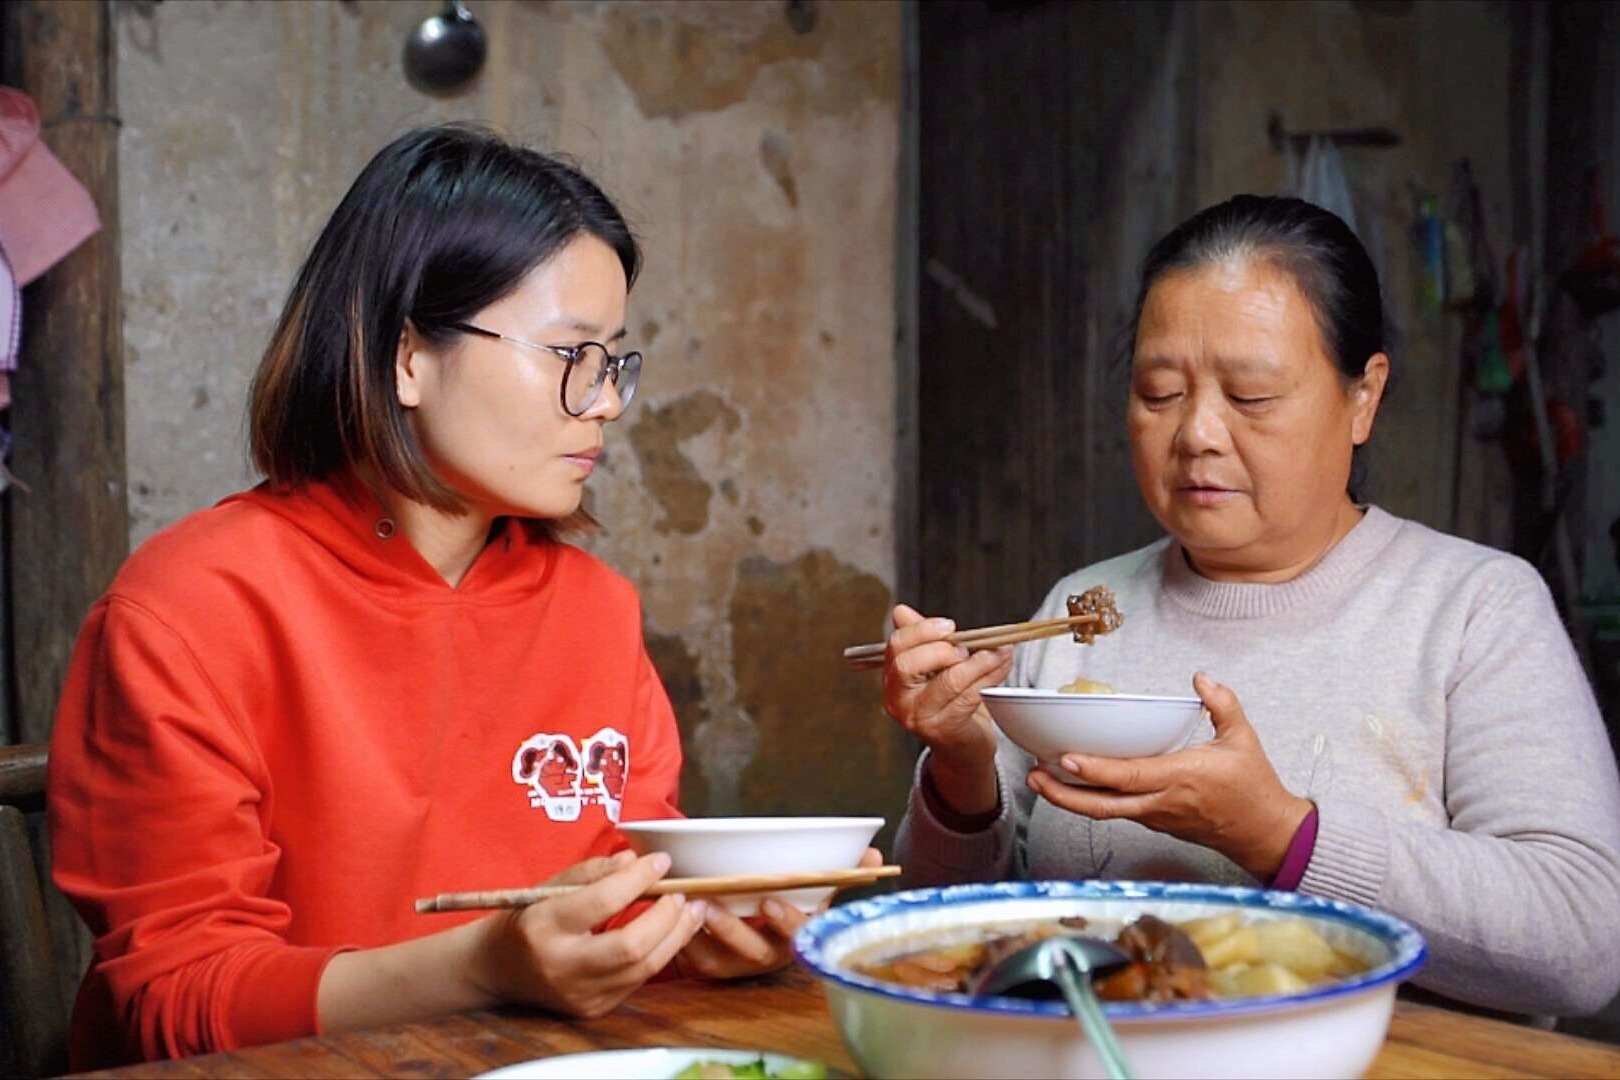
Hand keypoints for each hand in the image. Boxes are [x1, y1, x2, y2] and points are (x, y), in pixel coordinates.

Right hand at [472, 850, 706, 1017]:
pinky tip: (673, 933)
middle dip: (666, 917)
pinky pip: (639, 980)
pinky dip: (661, 953)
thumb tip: (635, 861)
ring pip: (644, 969)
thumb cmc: (527, 918)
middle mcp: (562, 966)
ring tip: (692, 910)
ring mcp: (580, 994)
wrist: (498, 969)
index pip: (601, 901)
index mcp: (545, 926)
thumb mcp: (549, 886)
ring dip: (676, 936)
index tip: (661, 861)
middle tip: (682, 893)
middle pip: (630, 947)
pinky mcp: (595, 1008)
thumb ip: (593, 872)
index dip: (638, 879)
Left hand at [675, 848, 883, 979]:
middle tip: (710, 905)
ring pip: (721, 960)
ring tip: (688, 908)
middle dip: (732, 930)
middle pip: (754, 952)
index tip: (769, 901)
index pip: (798, 934)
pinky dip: (682, 942)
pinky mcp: (713, 968)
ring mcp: (740, 964)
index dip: (786, 920)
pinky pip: (695, 961)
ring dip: (701, 937)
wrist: (763, 929)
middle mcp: (771, 954)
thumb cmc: (790, 901)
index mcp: (799, 934)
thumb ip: (843, 870)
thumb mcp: (816, 886)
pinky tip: (673, 919)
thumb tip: (876, 856)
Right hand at [884, 604, 1011, 814]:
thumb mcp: (932, 669)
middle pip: (908, 665)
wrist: (962, 748)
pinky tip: (1002, 665)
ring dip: (979, 661)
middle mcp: (899, 700)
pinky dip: (990, 676)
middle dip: (941, 649)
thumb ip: (921, 639)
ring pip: (948, 681)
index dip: (922, 631)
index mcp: (893, 679)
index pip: (896, 647)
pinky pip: (969, 696)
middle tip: (965, 647)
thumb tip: (901, 612)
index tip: (949, 625)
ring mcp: (920, 718)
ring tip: (999, 650)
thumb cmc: (948, 704)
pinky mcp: (945, 730)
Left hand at [1027, 673, 1311, 880]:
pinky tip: (1075, 784)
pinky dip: (1092, 800)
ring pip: (1105, 812)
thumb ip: (1221, 704)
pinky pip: (1118, 812)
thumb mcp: (1243, 738)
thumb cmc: (1254, 787)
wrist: (1266, 833)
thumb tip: (1201, 678)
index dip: (1094, 770)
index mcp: (1180, 778)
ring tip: (1041, 778)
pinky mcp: (1156, 822)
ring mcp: (1156, 816)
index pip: (1128, 777)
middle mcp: (1162, 801)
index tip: (1065, 758)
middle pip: (1102, 805)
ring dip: (1070, 798)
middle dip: (1062, 794)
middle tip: (1033, 775)